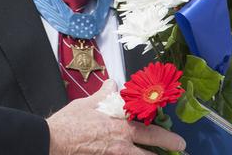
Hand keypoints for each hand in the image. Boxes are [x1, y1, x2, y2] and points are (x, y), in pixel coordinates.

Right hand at [47, 80, 185, 154]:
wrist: (53, 140)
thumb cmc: (69, 123)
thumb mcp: (88, 103)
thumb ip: (105, 94)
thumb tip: (113, 84)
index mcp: (121, 126)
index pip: (152, 131)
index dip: (167, 136)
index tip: (177, 138)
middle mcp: (122, 144)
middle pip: (152, 150)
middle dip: (168, 148)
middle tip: (179, 147)